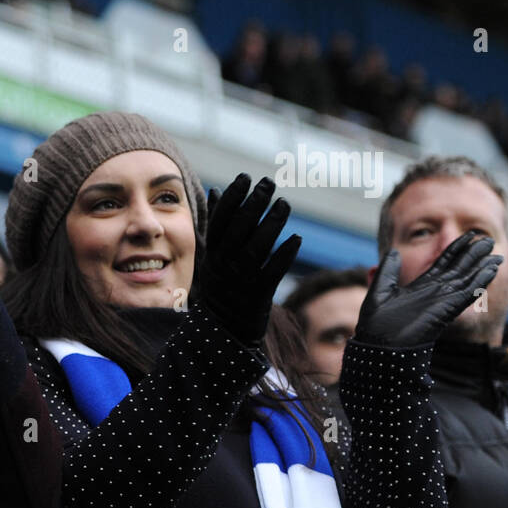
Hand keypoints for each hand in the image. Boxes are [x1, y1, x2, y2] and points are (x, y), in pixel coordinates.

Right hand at [199, 174, 301, 345]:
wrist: (224, 329)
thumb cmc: (221, 285)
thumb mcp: (212, 254)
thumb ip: (215, 224)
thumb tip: (216, 190)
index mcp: (212, 253)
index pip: (219, 220)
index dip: (232, 198)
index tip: (245, 177)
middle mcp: (223, 265)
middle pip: (238, 230)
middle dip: (253, 204)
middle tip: (268, 183)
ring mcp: (241, 280)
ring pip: (256, 248)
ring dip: (271, 225)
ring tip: (283, 204)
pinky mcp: (259, 295)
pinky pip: (272, 272)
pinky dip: (284, 256)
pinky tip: (296, 238)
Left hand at [355, 230, 501, 346]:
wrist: (378, 346)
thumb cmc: (376, 324)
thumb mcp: (380, 290)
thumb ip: (388, 270)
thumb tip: (392, 250)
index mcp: (421, 287)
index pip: (443, 263)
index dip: (456, 249)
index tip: (469, 235)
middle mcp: (435, 292)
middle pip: (459, 268)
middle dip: (473, 254)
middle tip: (489, 240)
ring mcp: (442, 301)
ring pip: (467, 279)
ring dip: (482, 267)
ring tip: (497, 255)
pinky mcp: (446, 310)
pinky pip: (467, 293)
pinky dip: (479, 282)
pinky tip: (490, 271)